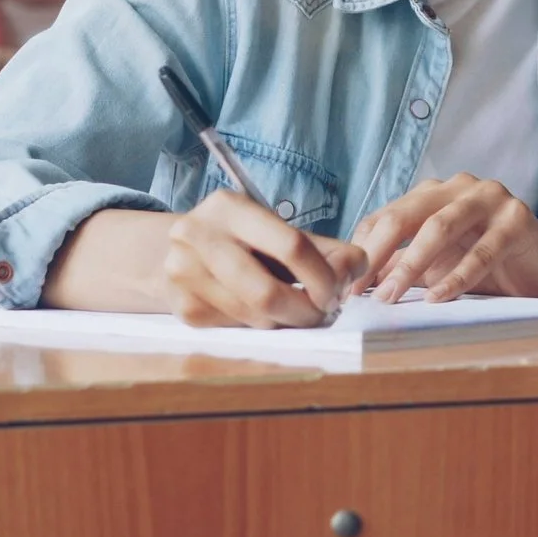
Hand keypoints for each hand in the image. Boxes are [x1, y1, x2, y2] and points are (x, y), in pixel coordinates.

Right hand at [161, 190, 368, 327]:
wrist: (180, 250)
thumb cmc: (243, 240)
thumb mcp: (279, 230)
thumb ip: (325, 248)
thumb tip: (358, 269)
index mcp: (230, 207)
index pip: (292, 246)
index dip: (323, 277)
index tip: (336, 293)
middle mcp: (198, 236)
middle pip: (267, 292)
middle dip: (305, 311)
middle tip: (322, 314)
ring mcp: (183, 274)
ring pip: (253, 317)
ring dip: (287, 322)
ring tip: (300, 313)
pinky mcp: (181, 308)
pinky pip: (237, 329)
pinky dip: (261, 326)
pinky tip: (267, 314)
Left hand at [352, 174, 537, 303]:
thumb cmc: (487, 262)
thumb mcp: (437, 264)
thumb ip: (401, 265)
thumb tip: (356, 283)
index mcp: (435, 192)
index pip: (386, 216)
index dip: (363, 250)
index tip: (345, 286)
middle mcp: (460, 187)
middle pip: (407, 215)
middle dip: (378, 255)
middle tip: (358, 292)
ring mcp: (491, 198)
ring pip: (440, 227)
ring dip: (412, 265)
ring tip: (392, 296)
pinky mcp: (517, 220)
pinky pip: (481, 251)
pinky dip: (456, 276)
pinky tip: (438, 298)